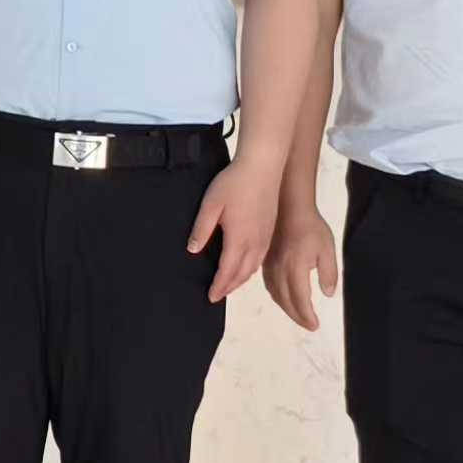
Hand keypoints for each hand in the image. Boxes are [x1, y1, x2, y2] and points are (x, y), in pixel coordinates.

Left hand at [184, 157, 278, 301]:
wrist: (263, 166)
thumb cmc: (235, 182)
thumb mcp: (211, 204)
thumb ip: (202, 228)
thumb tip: (193, 250)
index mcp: (239, 238)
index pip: (228, 271)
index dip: (219, 286)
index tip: (211, 297)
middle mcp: (255, 242)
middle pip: (242, 273)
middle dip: (229, 287)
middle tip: (217, 295)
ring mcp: (265, 236)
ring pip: (253, 267)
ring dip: (240, 279)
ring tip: (229, 285)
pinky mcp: (270, 229)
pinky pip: (260, 257)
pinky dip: (251, 268)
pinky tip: (245, 266)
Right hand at [262, 200, 339, 331]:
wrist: (289, 207)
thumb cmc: (311, 227)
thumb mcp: (327, 249)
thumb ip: (329, 273)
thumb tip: (328, 293)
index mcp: (296, 268)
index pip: (300, 299)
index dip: (307, 316)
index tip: (315, 325)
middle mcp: (280, 270)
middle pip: (286, 301)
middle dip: (298, 316)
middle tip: (309, 324)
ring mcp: (270, 266)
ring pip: (276, 295)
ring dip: (287, 308)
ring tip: (298, 314)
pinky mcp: (265, 262)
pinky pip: (269, 286)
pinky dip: (278, 297)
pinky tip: (284, 297)